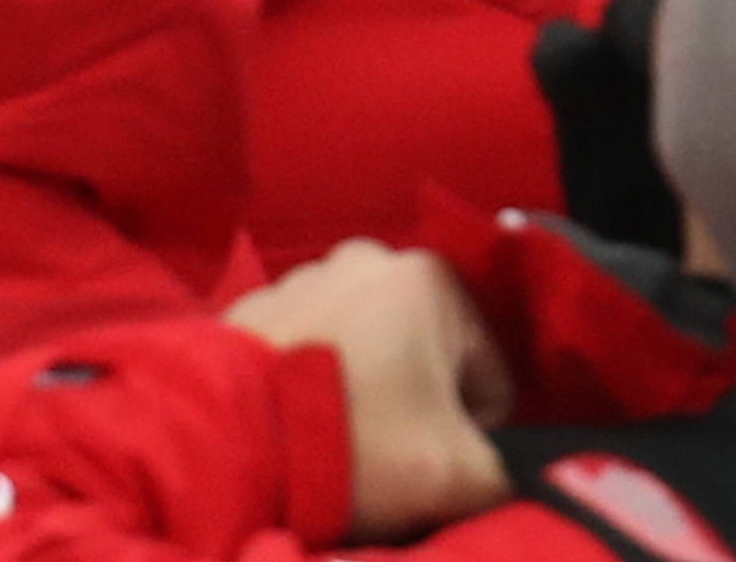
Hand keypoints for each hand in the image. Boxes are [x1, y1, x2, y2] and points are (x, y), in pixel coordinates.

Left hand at [226, 245, 510, 540]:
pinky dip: (315, 383)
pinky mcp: (257, 305)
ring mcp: (305, 275)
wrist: (227, 441)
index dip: (473, 435)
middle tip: (383, 455)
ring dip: (366, 393)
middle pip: (428, 358)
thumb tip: (508, 476)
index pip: (491, 378)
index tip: (430, 460)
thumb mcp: (456, 475)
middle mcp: (369, 259)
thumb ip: (508, 475)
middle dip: (417, 409)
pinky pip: (313, 350)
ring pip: (369, 352)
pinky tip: (298, 422)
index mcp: (431, 280)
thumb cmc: (354, 444)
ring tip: (336, 440)